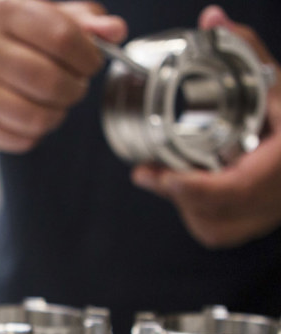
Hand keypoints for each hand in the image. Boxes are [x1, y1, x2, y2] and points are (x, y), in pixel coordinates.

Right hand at [0, 0, 126, 152]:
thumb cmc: (19, 37)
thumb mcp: (50, 17)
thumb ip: (87, 22)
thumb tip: (115, 31)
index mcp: (4, 10)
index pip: (61, 37)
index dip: (88, 57)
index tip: (93, 64)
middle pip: (47, 81)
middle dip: (74, 90)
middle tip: (77, 88)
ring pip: (34, 116)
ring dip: (57, 116)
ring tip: (56, 104)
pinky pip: (20, 139)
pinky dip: (36, 134)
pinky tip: (34, 116)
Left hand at [131, 5, 280, 248]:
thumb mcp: (274, 82)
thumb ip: (245, 49)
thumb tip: (213, 20)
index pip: (235, 189)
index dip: (193, 188)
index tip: (159, 176)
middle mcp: (276, 197)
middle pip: (212, 209)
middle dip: (176, 190)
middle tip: (148, 172)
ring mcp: (264, 218)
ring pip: (209, 223)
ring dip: (186, 201)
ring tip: (175, 176)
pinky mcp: (251, 227)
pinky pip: (213, 229)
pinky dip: (197, 210)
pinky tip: (197, 189)